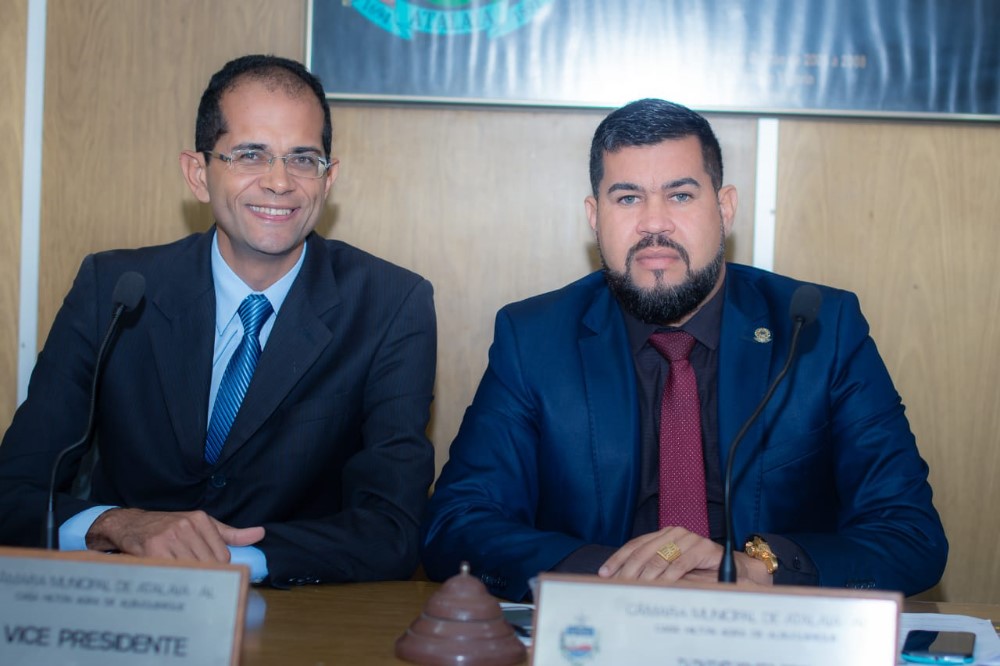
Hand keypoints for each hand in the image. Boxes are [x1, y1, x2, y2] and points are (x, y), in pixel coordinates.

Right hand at [86, 508, 264, 563]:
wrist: (130, 524)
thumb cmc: (169, 527)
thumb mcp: (201, 525)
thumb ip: (231, 534)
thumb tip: (260, 533)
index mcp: (201, 520)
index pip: (222, 556)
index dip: (217, 569)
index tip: (209, 573)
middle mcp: (186, 525)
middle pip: (208, 564)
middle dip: (205, 575)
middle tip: (198, 582)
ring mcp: (170, 537)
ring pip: (192, 568)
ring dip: (189, 578)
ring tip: (183, 580)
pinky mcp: (153, 549)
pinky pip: (173, 571)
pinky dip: (174, 578)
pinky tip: (171, 578)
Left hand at [598, 526, 719, 582]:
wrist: (734, 569)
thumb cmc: (700, 571)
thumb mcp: (672, 570)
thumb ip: (652, 571)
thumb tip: (623, 581)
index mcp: (662, 535)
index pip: (635, 545)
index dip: (617, 559)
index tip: (604, 573)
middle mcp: (673, 533)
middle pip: (643, 551)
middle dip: (627, 570)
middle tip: (616, 585)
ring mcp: (688, 539)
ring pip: (658, 558)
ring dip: (644, 577)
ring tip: (634, 589)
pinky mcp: (701, 548)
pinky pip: (678, 564)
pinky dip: (666, 578)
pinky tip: (657, 588)